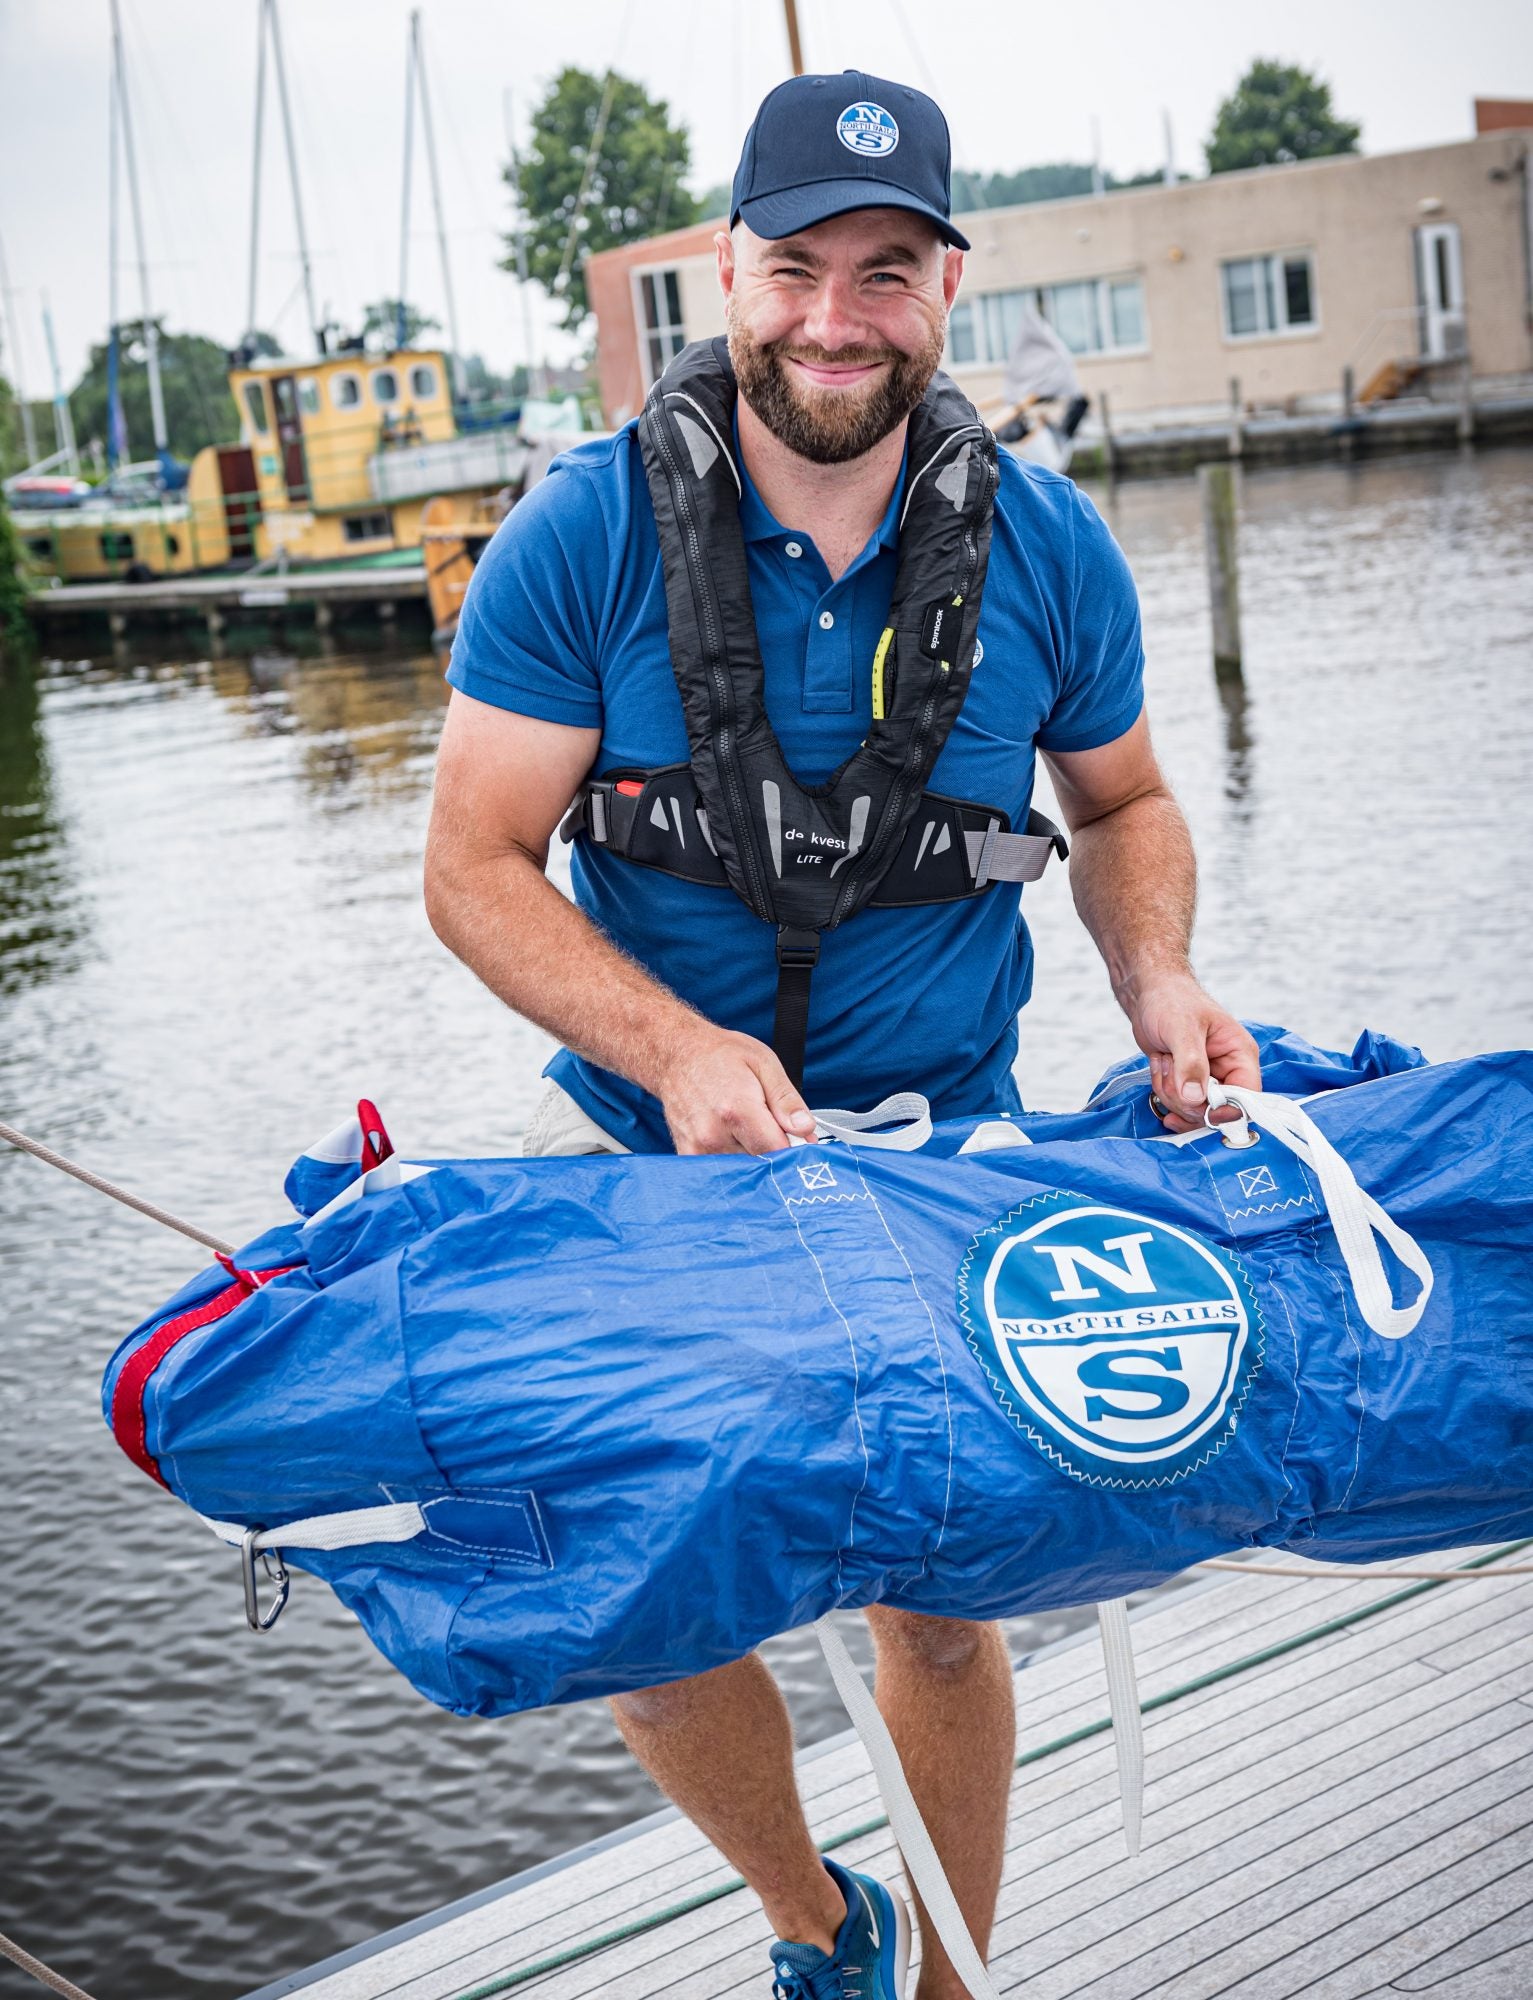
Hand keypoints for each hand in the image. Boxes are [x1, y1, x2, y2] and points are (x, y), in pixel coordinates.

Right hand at [656, 1028, 816, 1154]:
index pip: (776, 1150)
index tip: (797, 1140)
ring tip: (747, 1127)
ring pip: (742, 1170)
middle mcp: (714, 1134)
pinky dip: (733, 1161)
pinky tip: (732, 1137)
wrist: (675, 1055)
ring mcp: (697, 1148)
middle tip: (770, 1126)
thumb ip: (786, 1100)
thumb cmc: (719, 1055)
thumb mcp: (763, 1063)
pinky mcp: (687, 1155)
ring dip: (752, 1155)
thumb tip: (805, 1130)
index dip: (793, 1148)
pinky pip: (722, 1170)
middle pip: (760, 1163)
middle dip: (772, 1150)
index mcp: (737, 1109)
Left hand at [1122, 971, 1260, 1131]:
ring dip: (1171, 1093)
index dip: (1226, 1110)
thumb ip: (1190, 1063)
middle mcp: (1228, 1069)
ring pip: (1195, 1110)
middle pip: (1218, 1110)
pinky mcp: (1188, 1083)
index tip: (1199, 1108)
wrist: (1149, 994)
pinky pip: (1180, 1105)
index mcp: (1240, 1053)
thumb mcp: (1181, 1028)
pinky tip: (1158, 1070)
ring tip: (1163, 1061)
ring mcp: (1208, 1078)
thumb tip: (1195, 1098)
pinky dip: (1164, 1093)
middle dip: (1187, 1098)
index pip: (1247, 1096)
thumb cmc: (1171, 1000)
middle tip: (1169, 1069)